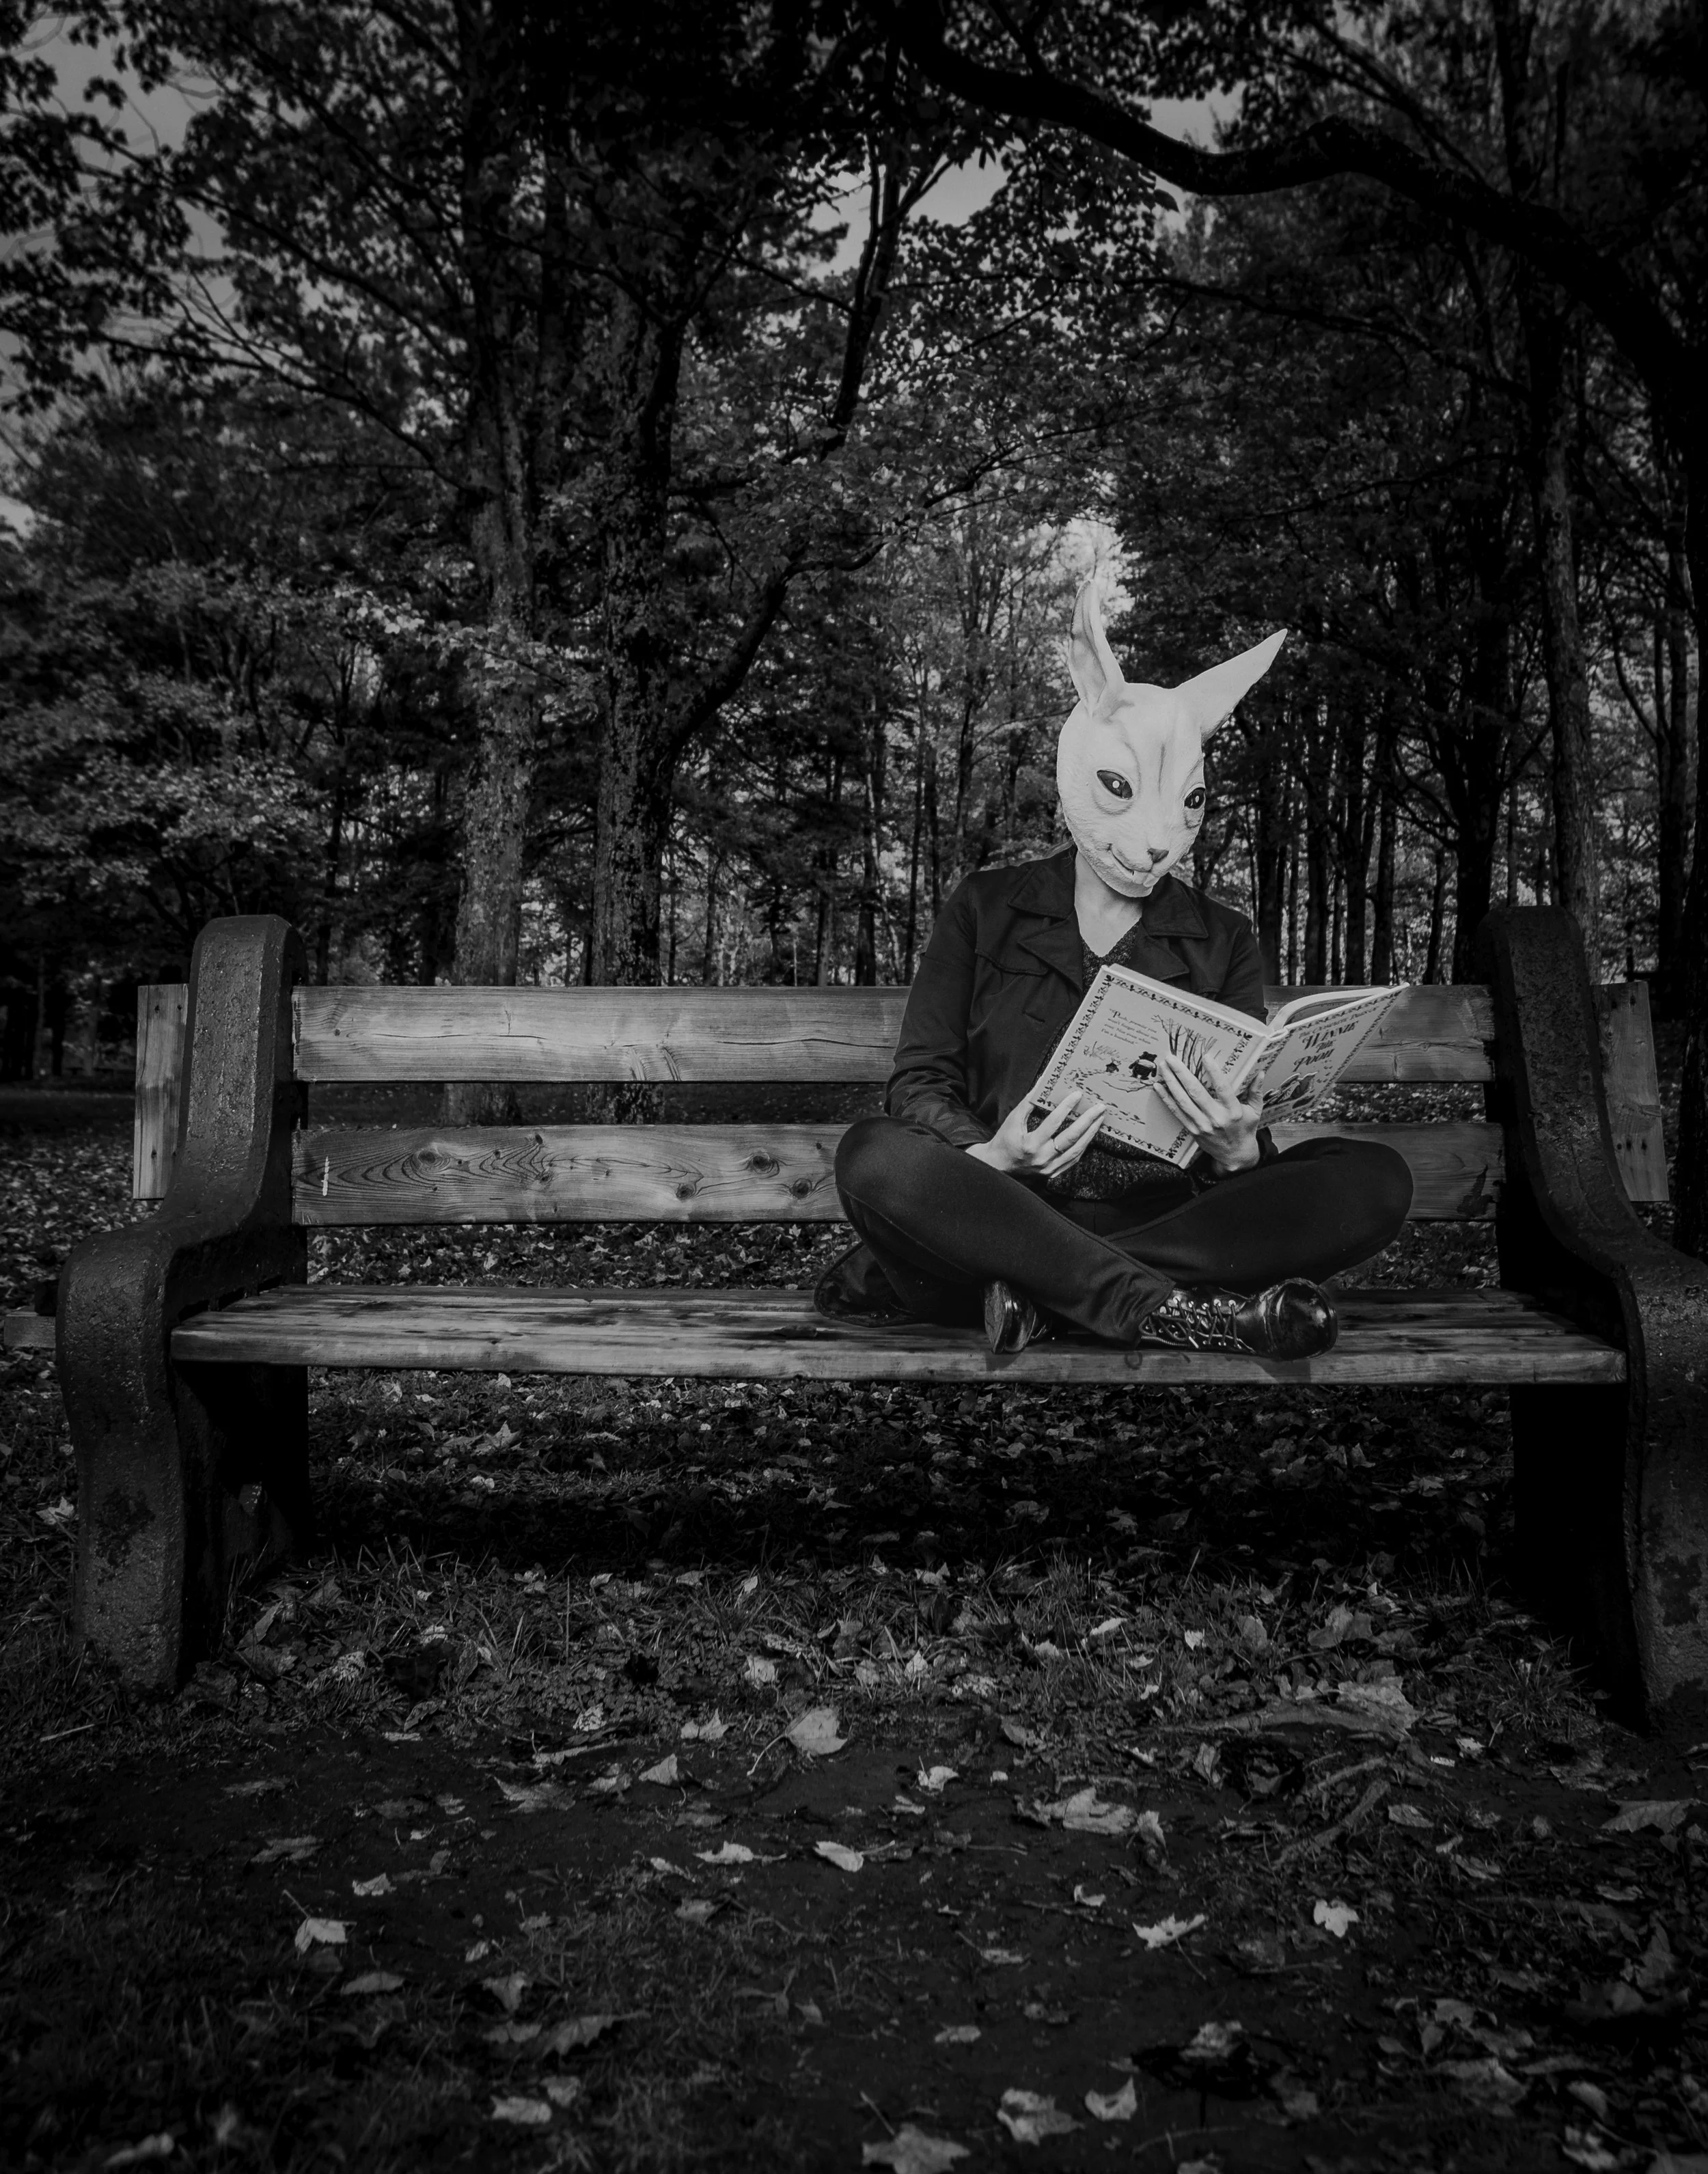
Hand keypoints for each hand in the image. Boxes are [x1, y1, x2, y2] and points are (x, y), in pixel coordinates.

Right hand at [966, 1089, 1107, 1179]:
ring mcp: (1050, 1168)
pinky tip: (1089, 1135)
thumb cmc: (1005, 1142)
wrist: (998, 1167)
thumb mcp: (1013, 1121)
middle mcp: (1042, 1158)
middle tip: (1100, 1108)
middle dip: (1088, 1121)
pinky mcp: (1053, 1173)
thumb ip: (1028, 1104)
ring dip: (1090, 1134)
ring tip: (1099, 1119)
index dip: (1066, 1108)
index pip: (1053, 1123)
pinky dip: (1083, 1146)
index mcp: (1030, 1144)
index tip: (1077, 1095)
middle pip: (1071, 1139)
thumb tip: (1042, 1085)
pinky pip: (1073, 1160)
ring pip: (1076, 1151)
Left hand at [1151, 1050, 1262, 1171]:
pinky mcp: (1192, 1130)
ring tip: (1164, 1068)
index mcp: (1233, 1110)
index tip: (1205, 1057)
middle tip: (1172, 1058)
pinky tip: (1159, 1087)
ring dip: (1171, 1083)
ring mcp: (1202, 1124)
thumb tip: (1261, 1073)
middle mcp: (1216, 1117)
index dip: (1214, 1072)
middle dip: (1182, 1073)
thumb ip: (1256, 1091)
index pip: (1223, 1088)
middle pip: (1196, 1092)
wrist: (1235, 1155)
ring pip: (1183, 1101)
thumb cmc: (1245, 1130)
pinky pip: (1177, 1112)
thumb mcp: (1255, 1111)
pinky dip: (1166, 1099)